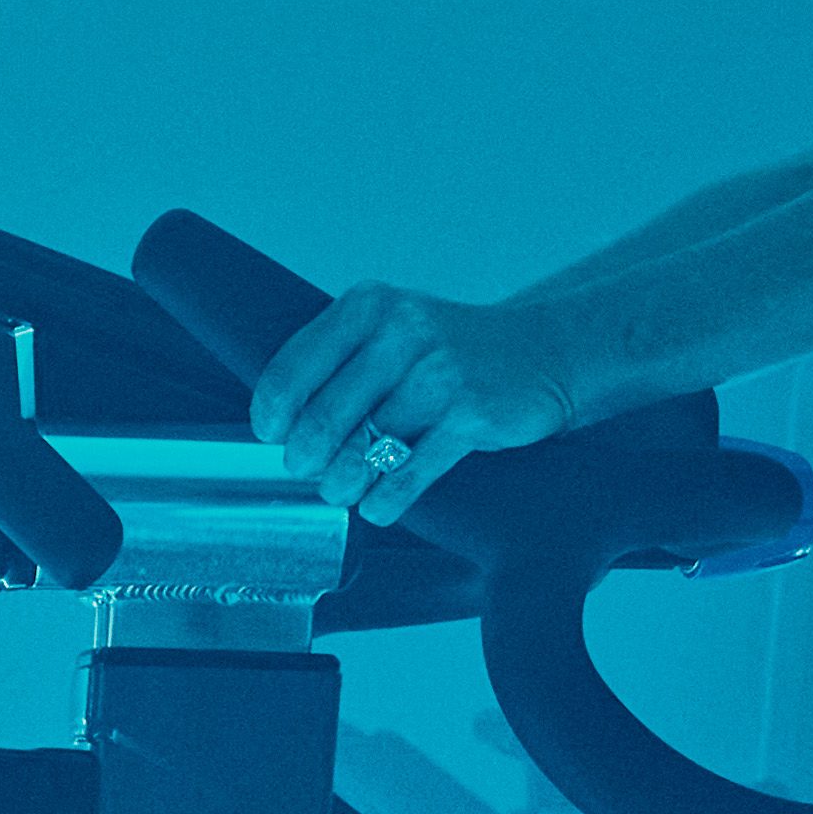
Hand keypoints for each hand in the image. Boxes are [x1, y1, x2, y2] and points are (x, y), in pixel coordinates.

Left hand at [253, 285, 595, 523]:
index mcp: (369, 306)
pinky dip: (385, 499)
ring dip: (343, 482)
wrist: (540, 352)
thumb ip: (340, 363)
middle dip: (306, 456)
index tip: (272, 437)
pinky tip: (377, 507)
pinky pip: (410, 472)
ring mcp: (440, 373)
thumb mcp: (392, 332)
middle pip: (324, 415)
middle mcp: (402, 332)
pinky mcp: (472, 414)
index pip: (295, 367)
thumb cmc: (449, 352)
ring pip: (365, 449)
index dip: (273, 414)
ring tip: (341, 491)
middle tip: (307, 471)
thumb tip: (283, 428)